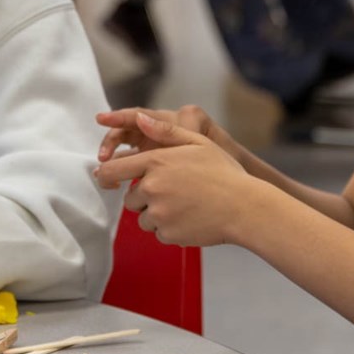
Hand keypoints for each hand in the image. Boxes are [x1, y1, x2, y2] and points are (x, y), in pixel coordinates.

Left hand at [92, 113, 259, 246]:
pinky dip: (170, 229)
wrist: (246, 208)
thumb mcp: (198, 142)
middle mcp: (151, 188)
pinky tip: (191, 219)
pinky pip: (159, 233)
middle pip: (129, 199)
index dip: (107, 176)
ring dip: (156, 215)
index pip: (111, 170)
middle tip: (171, 194)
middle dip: (143, 198)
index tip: (110, 181)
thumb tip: (139, 119)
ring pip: (143, 218)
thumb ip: (165, 131)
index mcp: (155, 162)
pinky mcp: (168, 233)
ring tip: (184, 206)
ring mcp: (159, 213)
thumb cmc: (224, 173)